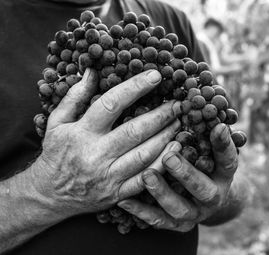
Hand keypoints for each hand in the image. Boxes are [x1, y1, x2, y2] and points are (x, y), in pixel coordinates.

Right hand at [32, 68, 180, 217]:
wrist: (51, 194)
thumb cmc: (56, 153)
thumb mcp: (57, 122)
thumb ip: (75, 96)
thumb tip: (92, 71)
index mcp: (82, 132)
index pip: (112, 104)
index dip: (135, 88)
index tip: (156, 76)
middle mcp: (96, 154)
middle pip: (135, 131)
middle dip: (161, 115)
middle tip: (178, 104)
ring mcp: (108, 176)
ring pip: (144, 155)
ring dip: (166, 137)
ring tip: (179, 122)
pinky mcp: (117, 192)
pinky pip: (145, 179)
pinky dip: (163, 164)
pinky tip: (175, 150)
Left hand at [118, 124, 237, 231]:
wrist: (206, 198)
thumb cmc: (204, 163)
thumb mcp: (210, 148)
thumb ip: (205, 131)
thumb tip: (194, 97)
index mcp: (224, 175)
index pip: (228, 160)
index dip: (224, 145)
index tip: (217, 127)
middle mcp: (213, 196)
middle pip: (203, 189)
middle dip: (186, 174)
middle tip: (169, 156)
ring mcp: (195, 213)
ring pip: (179, 208)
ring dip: (162, 192)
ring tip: (146, 175)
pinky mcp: (177, 225)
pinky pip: (158, 220)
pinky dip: (141, 210)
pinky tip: (124, 198)